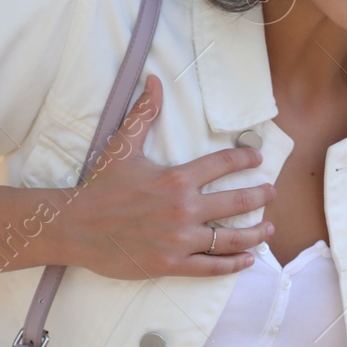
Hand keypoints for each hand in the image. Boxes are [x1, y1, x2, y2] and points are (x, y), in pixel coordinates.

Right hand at [64, 73, 277, 278]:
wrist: (75, 227)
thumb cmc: (100, 187)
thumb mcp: (123, 146)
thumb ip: (144, 114)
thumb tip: (154, 80)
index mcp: (176, 178)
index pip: (223, 164)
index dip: (245, 159)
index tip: (257, 159)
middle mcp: (184, 209)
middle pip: (237, 201)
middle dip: (261, 196)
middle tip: (272, 192)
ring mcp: (179, 240)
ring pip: (231, 238)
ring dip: (256, 233)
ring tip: (269, 228)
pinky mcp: (171, 265)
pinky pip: (212, 267)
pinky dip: (234, 264)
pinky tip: (249, 259)